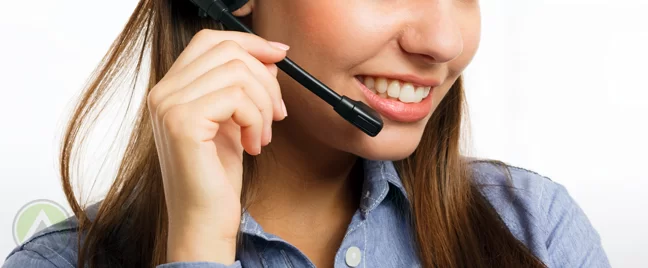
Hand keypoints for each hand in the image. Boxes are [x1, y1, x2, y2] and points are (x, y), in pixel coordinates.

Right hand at [147, 29, 288, 263]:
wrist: (203, 220)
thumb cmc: (217, 177)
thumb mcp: (234, 121)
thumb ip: (243, 88)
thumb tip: (269, 60)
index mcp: (172, 88)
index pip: (210, 40)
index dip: (250, 42)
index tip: (280, 55)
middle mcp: (163, 92)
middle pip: (227, 51)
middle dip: (266, 79)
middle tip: (277, 114)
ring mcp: (169, 105)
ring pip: (237, 72)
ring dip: (264, 104)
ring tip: (263, 135)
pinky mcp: (182, 122)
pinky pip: (236, 98)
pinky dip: (256, 120)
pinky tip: (253, 146)